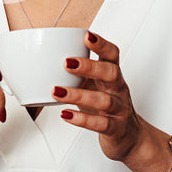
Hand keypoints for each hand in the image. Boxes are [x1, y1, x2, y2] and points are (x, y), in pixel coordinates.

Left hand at [54, 31, 145, 162]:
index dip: (101, 44)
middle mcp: (118, 89)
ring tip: (57, 92)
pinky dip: (82, 120)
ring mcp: (119, 109)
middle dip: (90, 66)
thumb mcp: (95, 85)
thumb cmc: (106, 106)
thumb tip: (43, 59)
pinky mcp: (115, 128)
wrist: (128, 136)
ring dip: (78, 95)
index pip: (112, 54)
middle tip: (66, 63)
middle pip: (111, 73)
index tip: (86, 35)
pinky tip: (67, 114)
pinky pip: (101, 124)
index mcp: (112, 75)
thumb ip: (77, 73)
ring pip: (104, 100)